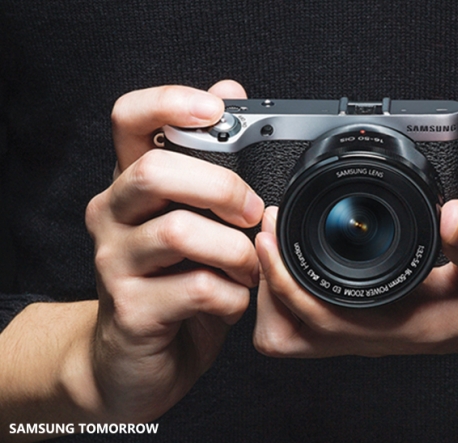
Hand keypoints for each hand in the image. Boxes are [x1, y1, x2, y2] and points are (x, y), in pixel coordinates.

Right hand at [81, 80, 262, 420]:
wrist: (133, 362)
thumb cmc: (174, 284)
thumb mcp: (194, 220)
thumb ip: (208, 163)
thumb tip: (228, 91)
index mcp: (131, 185)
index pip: (129, 120)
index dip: (168, 102)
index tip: (215, 109)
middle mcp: (112, 215)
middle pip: (154, 171)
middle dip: (221, 187)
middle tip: (254, 212)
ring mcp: (114, 264)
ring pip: (179, 232)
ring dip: (236, 251)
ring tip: (249, 268)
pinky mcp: (132, 311)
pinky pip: (198, 290)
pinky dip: (233, 296)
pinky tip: (234, 301)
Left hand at [254, 200, 457, 373]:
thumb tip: (454, 216)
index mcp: (404, 326)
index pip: (319, 319)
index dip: (284, 279)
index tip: (271, 230)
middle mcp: (380, 335)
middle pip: (291, 336)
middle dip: (266, 287)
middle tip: (268, 235)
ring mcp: (374, 329)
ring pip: (299, 331)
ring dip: (277, 291)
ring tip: (279, 241)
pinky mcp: (375, 316)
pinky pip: (317, 314)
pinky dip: (298, 287)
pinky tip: (304, 250)